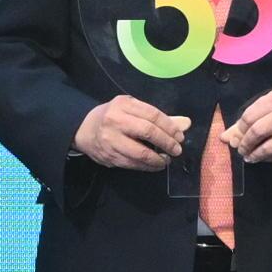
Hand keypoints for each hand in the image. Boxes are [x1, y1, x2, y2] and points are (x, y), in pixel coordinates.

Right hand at [70, 93, 193, 171]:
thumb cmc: (113, 116)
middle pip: (148, 132)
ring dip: (158, 159)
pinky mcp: (109, 156)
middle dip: (167, 142)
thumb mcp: (132, 109)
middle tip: (177, 149)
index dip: (169, 126)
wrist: (84, 130)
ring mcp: (111, 140)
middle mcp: (115, 121)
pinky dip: (148, 166)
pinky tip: (156, 164)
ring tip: (167, 159)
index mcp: (123, 105)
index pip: (153, 115)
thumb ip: (158, 117)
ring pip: (141, 152)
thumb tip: (186, 124)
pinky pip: (133, 164)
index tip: (180, 135)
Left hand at [223, 85, 271, 166]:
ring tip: (249, 156)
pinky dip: (267, 159)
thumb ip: (250, 117)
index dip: (239, 129)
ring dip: (254, 155)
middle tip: (240, 148)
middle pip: (257, 132)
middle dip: (244, 144)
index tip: (237, 135)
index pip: (250, 116)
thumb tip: (226, 137)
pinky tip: (262, 157)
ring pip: (268, 148)